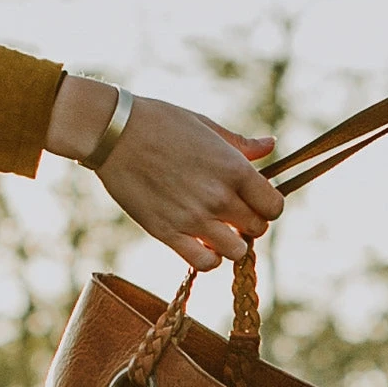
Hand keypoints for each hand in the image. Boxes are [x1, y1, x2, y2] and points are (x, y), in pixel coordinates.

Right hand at [45, 76, 283, 271]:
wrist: (113, 133)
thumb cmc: (159, 123)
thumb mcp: (205, 125)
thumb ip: (240, 144)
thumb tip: (270, 145)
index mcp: (233, 167)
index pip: (273, 206)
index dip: (267, 206)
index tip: (254, 201)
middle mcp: (219, 196)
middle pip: (258, 229)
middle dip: (250, 224)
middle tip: (232, 215)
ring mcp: (194, 218)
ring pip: (236, 252)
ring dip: (231, 244)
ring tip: (217, 231)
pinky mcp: (169, 233)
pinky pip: (205, 263)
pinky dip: (209, 259)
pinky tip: (201, 245)